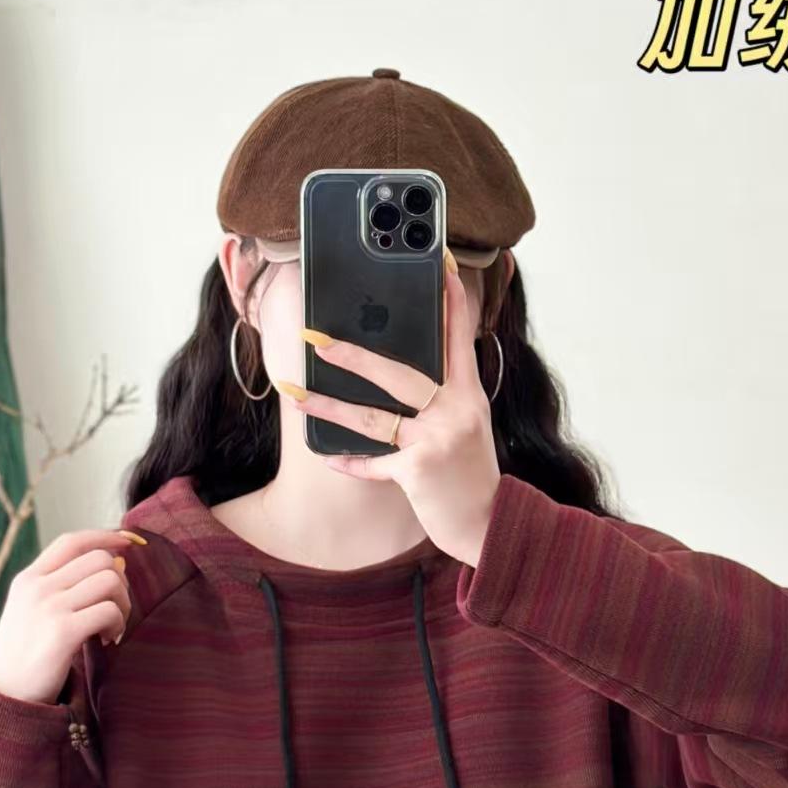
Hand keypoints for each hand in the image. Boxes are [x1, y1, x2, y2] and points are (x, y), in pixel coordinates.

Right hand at [0, 527, 142, 705]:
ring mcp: (48, 608)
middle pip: (100, 559)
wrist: (5, 694)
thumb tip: (119, 563)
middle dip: (121, 583)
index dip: (105, 536)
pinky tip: (107, 641)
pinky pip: (109, 610)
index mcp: (29, 578)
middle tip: (115, 610)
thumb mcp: (34, 611)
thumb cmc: (28, 653)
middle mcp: (37, 587)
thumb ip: (66, 587)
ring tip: (112, 628)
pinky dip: (118, 625)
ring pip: (110, 580)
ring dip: (122, 605)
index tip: (130, 543)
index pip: (73, 541)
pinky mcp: (62, 632)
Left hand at [294, 256, 499, 567]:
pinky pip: (374, 463)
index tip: (443, 264)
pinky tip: (326, 455)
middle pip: (398, 374)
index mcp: (468, 394)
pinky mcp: (420, 470)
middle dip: (354, 357)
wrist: (490, 523)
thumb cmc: (471, 473)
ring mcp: (437, 440)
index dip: (451, 301)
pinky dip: (350, 462)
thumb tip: (402, 375)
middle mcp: (455, 410)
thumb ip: (445, 398)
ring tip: (297, 394)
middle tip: (318, 340)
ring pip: (373, 418)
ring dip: (330, 407)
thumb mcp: (469, 426)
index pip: (459, 338)